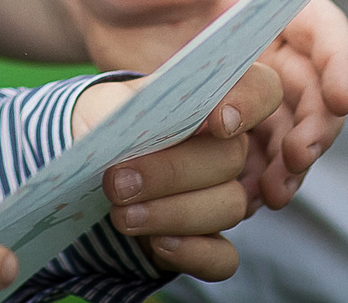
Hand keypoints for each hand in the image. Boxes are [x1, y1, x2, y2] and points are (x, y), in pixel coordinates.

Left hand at [59, 0, 347, 207]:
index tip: (340, 98)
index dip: (340, 59)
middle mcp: (264, 43)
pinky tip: (246, 201)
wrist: (91, 0)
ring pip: (290, 129)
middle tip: (299, 158)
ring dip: (292, 163)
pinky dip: (256, 177)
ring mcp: (244, 83)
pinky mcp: (221, 117)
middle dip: (317, 125)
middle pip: (314, 88)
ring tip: (274, 194)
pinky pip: (253, 153)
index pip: (320, 25)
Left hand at [75, 66, 278, 280]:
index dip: (249, 102)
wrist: (87, 169)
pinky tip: (158, 244)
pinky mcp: (209, 242)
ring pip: (227, 207)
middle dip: (172, 172)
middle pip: (230, 158)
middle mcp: (227, 147)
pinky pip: (224, 258)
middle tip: (119, 180)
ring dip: (172, 213)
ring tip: (122, 214)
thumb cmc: (106, 127)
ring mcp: (221, 196)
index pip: (260, 88)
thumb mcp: (109, 107)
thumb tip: (146, 128)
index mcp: (212, 100)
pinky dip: (192, 253)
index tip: (219, 121)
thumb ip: (131, 109)